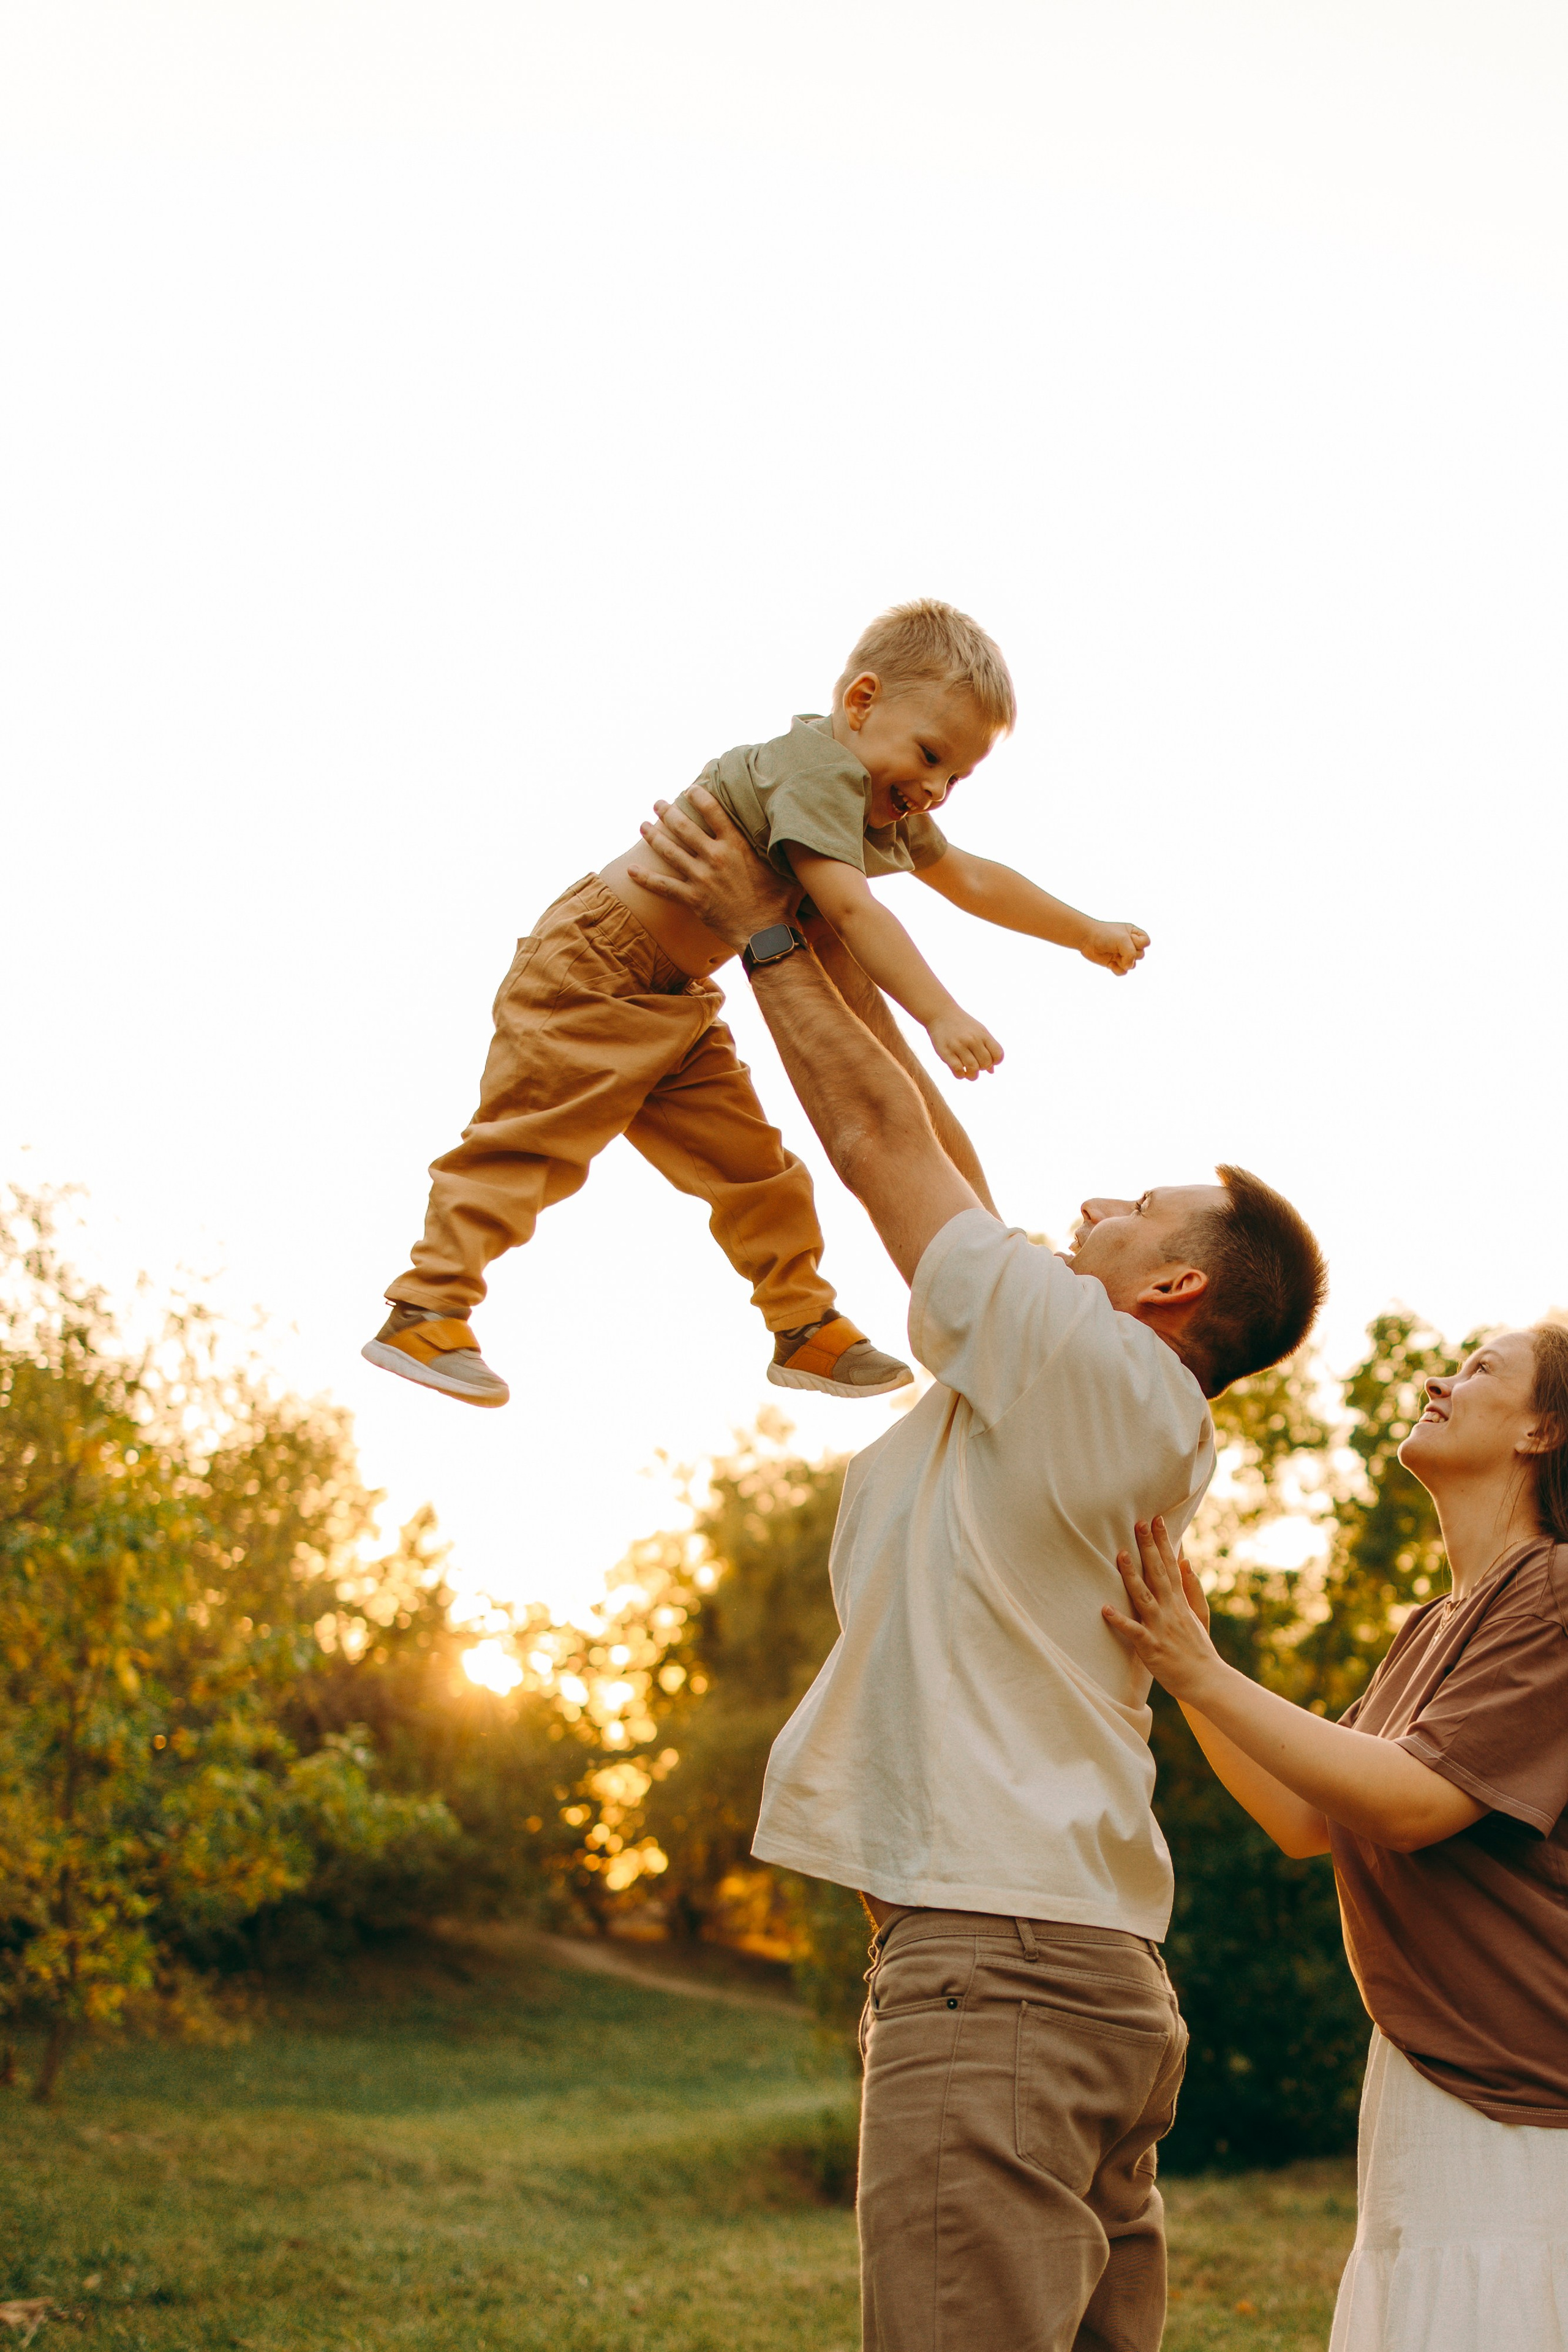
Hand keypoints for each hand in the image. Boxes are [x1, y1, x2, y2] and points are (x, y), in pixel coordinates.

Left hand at [627, 788, 794, 950]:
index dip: (698, 795)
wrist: (766, 932)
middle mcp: (715, 857)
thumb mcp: (783, 865)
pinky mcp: (693, 899)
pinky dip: (645, 878)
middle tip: (657, 803)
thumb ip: (779, 845)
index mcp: (736, 845)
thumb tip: (790, 826)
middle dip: (667, 812)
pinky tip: (630, 870)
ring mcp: (701, 878)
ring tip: (642, 825)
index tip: (689, 788)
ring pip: (669, 851)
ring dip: (653, 836)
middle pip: (684, 827)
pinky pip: (663, 887)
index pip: (713, 811)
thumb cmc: (780, 900)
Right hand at [927, 1006, 1003, 1080]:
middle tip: (976, 1065)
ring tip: (969, 1073)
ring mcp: (959, 1046)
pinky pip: (958, 1070)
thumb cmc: (962, 1025)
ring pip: (973, 1069)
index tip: (988, 1060)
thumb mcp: (978, 1032)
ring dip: (973, 1075)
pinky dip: (961, 1075)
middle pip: (986, 1063)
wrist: (941, 1013)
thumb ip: (987, 1049)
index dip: (995, 1062)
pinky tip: (960, 1072)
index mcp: (983, 1034)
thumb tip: (992, 1071)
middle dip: (983, 1068)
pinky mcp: (946, 1052)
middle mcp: (972, 1039)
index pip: (998, 1055)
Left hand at [1080, 921, 1149, 976]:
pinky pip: (1123, 971)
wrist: (1087, 939)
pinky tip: (1110, 964)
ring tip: (1114, 956)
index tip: (1128, 938)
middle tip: (1119, 949)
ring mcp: (1121, 954)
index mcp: (1133, 933)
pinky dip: (1117, 969)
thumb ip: (1131, 954)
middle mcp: (1129, 944)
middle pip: (1141, 955)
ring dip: (1123, 962)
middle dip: (1131, 954)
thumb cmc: (1105, 935)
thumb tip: (1129, 967)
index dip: (1139, 943)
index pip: (1146, 942)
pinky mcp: (1114, 962)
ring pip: (1132, 965)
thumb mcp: (1123, 940)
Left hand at [1102, 1515, 1221, 1701]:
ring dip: (1131, 1575)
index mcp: (1180, 1601)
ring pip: (1143, 1596)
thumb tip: (1186, 1561)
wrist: (1206, 1680)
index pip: (1171, 1565)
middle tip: (1139, 1523)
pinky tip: (1104, 1609)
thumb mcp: (1199, 1614)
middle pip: (1158, 1573)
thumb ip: (1191, 1588)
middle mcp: (1170, 1609)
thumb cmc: (1199, 1648)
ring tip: (1120, 1555)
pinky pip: (1133, 1631)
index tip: (1157, 1520)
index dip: (1163, 1542)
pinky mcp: (1151, 1646)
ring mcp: (1160, 1627)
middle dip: (1148, 1547)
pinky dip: (1119, 1620)